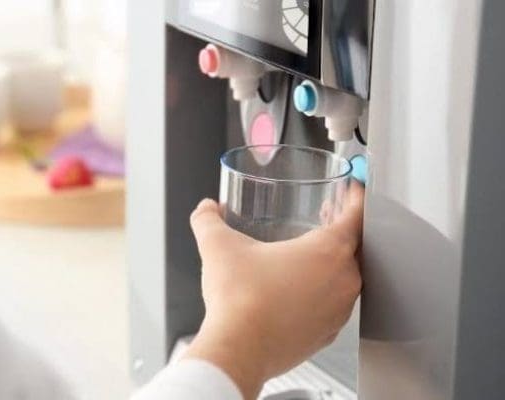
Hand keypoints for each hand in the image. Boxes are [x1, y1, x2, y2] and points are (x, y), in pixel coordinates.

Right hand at [183, 183, 364, 399]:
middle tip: (327, 218)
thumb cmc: (239, 300)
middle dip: (342, 230)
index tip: (351, 191)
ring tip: (308, 257)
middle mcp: (342, 280)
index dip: (355, 198)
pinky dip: (321, 295)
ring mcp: (338, 311)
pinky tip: (296, 293)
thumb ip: (208, 220)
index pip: (357, 216)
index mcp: (328, 251)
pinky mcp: (327, 334)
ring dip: (332, 265)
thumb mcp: (218, 246)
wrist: (238, 349)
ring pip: (346, 279)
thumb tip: (205, 210)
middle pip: (355, 247)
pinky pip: (333, 307)